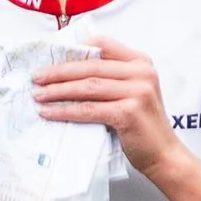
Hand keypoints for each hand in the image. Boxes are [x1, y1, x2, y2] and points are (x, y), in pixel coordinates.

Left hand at [31, 35, 177, 176]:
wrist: (164, 155)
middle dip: (59, 71)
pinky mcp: (129, 112)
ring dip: (57, 91)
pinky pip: (89, 109)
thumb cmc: (142, 126)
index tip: (50, 56)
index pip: (102, 45)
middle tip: (36, 77)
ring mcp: (137, 91)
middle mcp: (141, 72)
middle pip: (91, 66)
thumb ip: (110, 79)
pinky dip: (65, 111)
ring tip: (38, 95)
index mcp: (141, 61)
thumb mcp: (131, 93)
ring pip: (87, 87)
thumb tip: (66, 72)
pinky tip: (49, 113)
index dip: (74, 49)